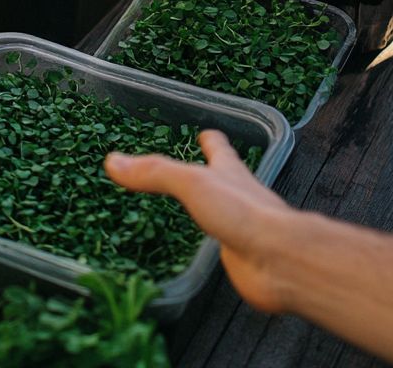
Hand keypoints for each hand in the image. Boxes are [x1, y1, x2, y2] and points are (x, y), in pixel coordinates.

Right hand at [105, 130, 295, 312]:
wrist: (279, 260)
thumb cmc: (244, 212)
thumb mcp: (192, 183)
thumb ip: (155, 173)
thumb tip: (113, 161)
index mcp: (229, 170)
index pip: (219, 147)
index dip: (211, 139)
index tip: (203, 132)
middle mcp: (237, 195)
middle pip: (223, 178)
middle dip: (209, 172)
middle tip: (188, 168)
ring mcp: (240, 225)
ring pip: (221, 211)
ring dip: (207, 207)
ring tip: (189, 206)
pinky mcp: (238, 254)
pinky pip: (219, 243)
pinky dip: (207, 242)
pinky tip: (198, 247)